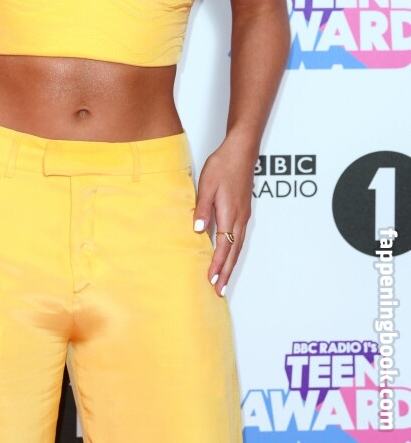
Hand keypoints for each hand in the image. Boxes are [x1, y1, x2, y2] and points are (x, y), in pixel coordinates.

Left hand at [192, 136, 255, 296]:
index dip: (217, 264)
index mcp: (229, 213)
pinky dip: (235, 252)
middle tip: (219, 291)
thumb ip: (203, 209)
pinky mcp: (244, 211)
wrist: (241, 152)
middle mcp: (239, 218)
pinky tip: (230, 256)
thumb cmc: (223, 165)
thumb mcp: (207, 185)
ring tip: (224, 280)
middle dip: (226, 272)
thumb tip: (198, 231)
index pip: (223, 246)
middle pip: (233, 252)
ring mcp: (244, 215)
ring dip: (231, 264)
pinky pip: (240, 237)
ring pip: (238, 246)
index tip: (211, 280)